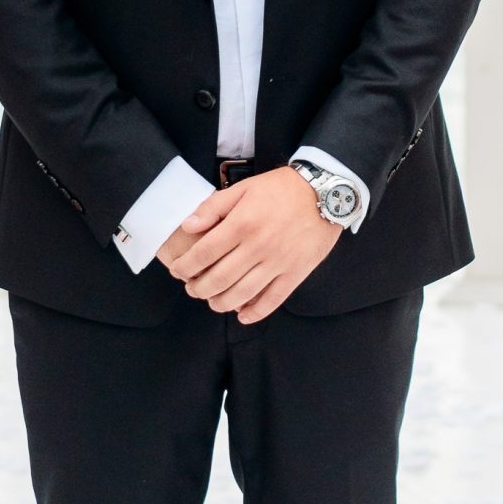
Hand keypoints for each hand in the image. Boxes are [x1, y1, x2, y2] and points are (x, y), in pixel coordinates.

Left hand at [156, 167, 340, 321]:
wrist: (325, 191)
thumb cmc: (281, 188)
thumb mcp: (244, 187)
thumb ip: (213, 207)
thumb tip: (187, 226)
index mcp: (241, 224)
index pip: (204, 253)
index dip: (185, 267)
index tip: (177, 271)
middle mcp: (258, 246)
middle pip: (219, 278)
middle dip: (198, 289)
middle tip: (191, 289)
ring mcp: (278, 262)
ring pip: (242, 294)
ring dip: (221, 303)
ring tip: (212, 301)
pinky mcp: (296, 273)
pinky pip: (273, 299)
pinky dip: (255, 312)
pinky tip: (243, 315)